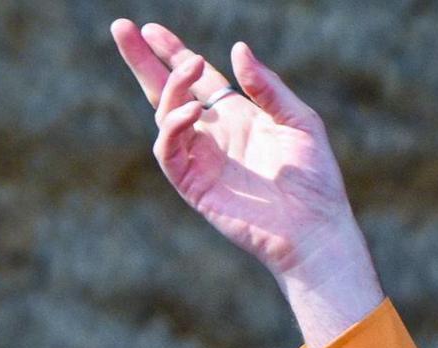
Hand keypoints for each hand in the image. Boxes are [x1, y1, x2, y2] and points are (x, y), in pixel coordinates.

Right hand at [105, 20, 384, 347]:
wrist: (315, 229)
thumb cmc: (315, 180)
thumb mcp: (299, 121)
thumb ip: (268, 87)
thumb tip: (238, 48)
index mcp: (238, 119)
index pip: (197, 80)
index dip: (175, 53)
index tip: (153, 29)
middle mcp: (214, 136)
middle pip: (167, 92)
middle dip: (143, 61)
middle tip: (122, 28)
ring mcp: (201, 160)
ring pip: (165, 116)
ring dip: (171, 87)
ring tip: (188, 65)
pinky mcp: (194, 185)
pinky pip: (169, 151)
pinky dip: (174, 127)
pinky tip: (192, 109)